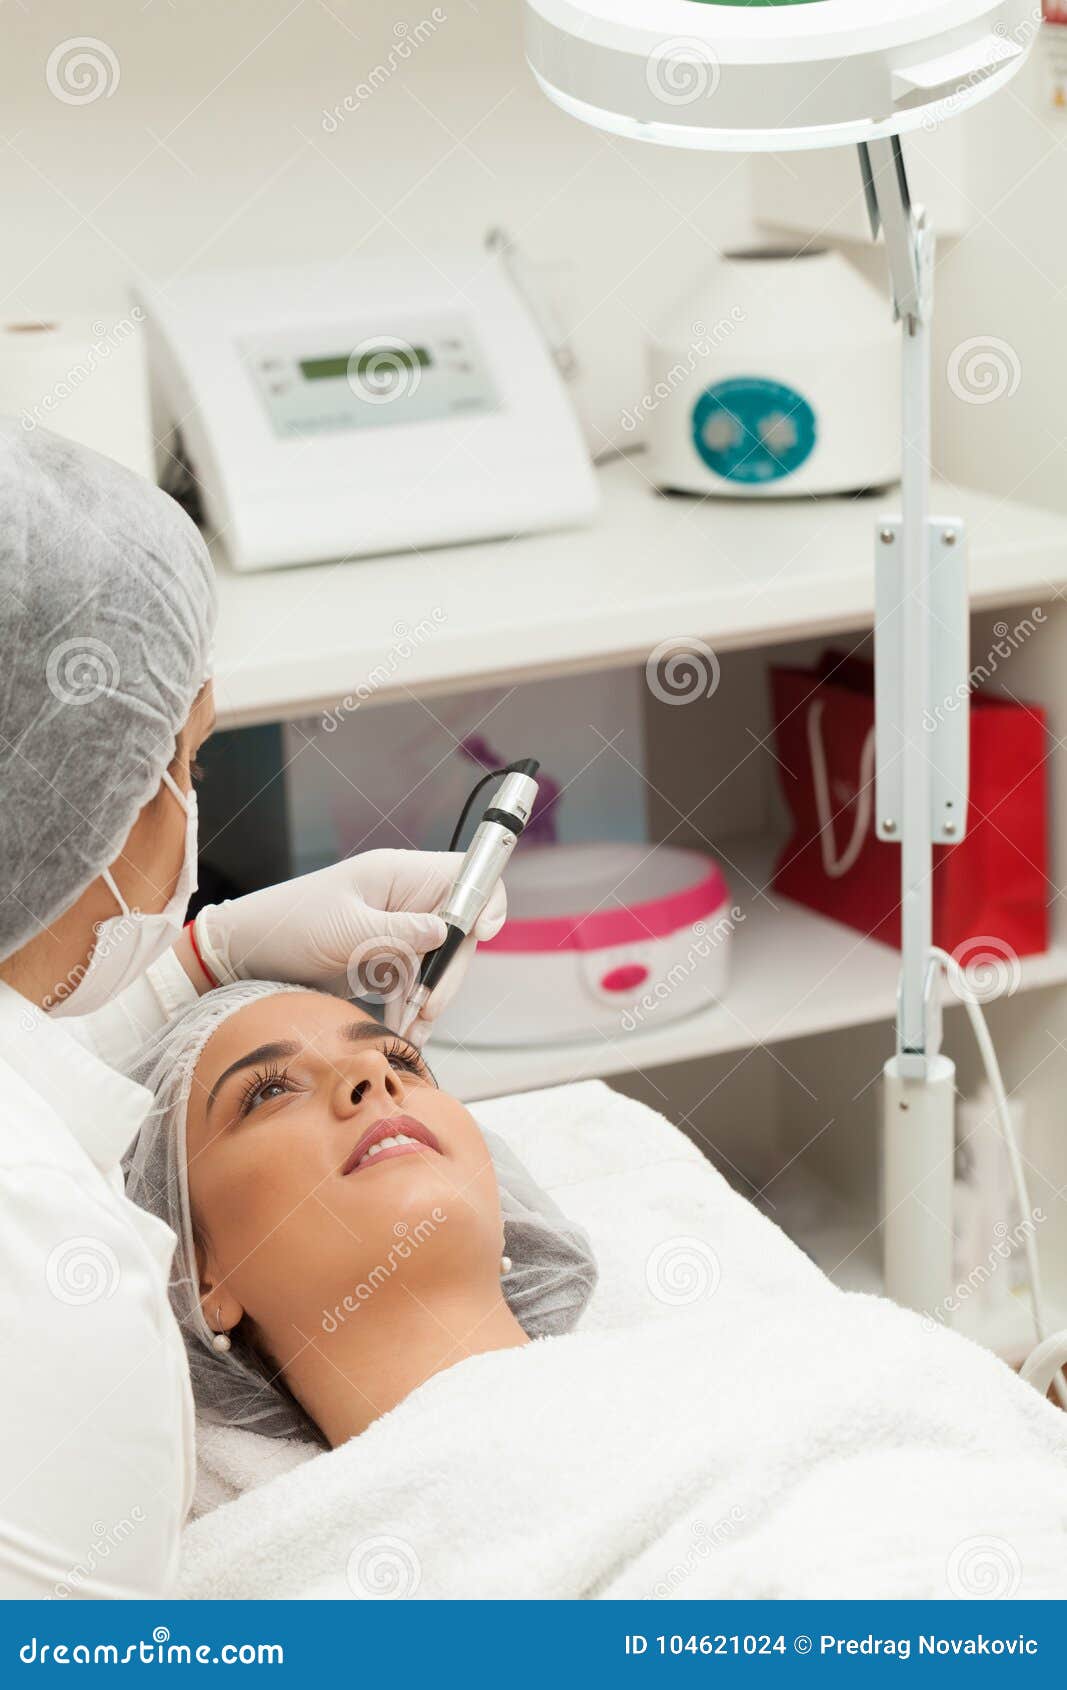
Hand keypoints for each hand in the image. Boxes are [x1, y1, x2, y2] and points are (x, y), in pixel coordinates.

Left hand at [193, 849, 505, 1041]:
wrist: (243, 954)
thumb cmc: (288, 926)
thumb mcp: (345, 931)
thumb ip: (400, 932)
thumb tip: (449, 931)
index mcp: (399, 874)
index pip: (465, 876)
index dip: (485, 900)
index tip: (481, 933)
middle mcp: (404, 898)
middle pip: (457, 930)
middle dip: (449, 971)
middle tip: (430, 1007)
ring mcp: (394, 929)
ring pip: (438, 962)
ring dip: (431, 996)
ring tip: (414, 1029)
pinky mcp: (381, 958)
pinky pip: (413, 980)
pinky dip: (411, 1005)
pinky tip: (404, 1029)